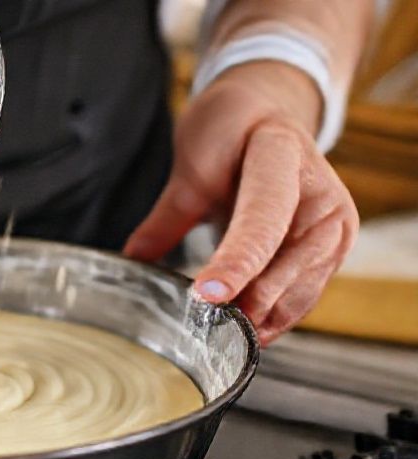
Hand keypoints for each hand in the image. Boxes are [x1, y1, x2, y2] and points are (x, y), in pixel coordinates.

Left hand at [124, 62, 358, 345]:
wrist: (267, 112)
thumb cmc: (229, 130)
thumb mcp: (192, 162)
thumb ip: (168, 216)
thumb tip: (133, 262)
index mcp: (283, 156)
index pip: (263, 218)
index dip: (237, 261)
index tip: (208, 296)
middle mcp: (322, 193)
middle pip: (287, 264)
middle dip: (247, 302)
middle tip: (203, 329)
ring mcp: (335, 224)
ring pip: (299, 289)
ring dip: (261, 318)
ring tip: (219, 336)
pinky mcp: (333, 250)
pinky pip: (304, 295)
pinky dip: (274, 316)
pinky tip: (245, 331)